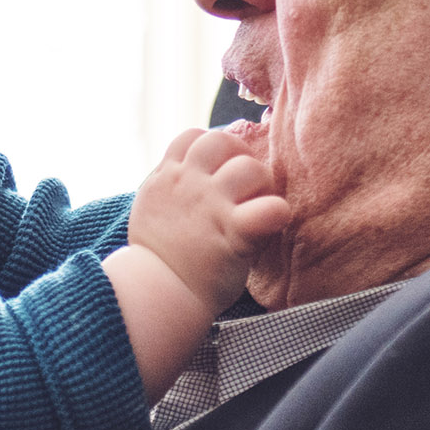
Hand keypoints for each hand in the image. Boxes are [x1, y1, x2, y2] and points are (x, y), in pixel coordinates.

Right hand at [127, 123, 290, 311]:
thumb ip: (169, 184)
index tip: (219, 170)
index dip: (213, 147)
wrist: (158, 293)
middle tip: (245, 187)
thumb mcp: (151, 206)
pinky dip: (278, 212)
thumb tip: (185, 170)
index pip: (193, 136)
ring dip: (262, 184)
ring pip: (250, 168)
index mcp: (168, 176)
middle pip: (223, 141)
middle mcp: (189, 184)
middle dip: (240, 157)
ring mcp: (212, 205)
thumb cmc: (158, 256)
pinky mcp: (235, 232)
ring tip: (257, 207)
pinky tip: (273, 223)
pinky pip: (271, 208)